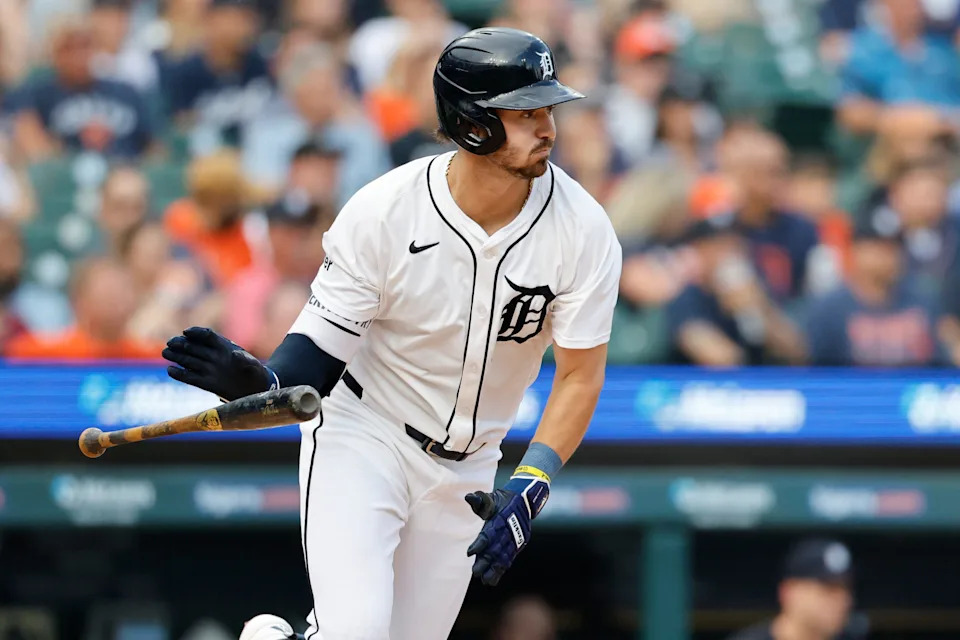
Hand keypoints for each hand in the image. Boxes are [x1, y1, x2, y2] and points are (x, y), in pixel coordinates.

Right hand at [162, 326, 277, 400]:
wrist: (257, 389)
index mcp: (225, 347)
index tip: (186, 332)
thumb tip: (235, 354)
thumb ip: (245, 360)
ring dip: (177, 356)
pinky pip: (191, 377)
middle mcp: (215, 357)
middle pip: (195, 347)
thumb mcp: (254, 366)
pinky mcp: (207, 383)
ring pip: (190, 360)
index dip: (197, 333)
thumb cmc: (256, 374)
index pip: (208, 336)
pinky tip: (171, 370)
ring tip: (165, 353)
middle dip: (182, 344)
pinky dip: (181, 373)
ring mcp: (210, 369)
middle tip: (170, 343)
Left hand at [464, 474, 549, 585]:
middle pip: (496, 549)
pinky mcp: (519, 544)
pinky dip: (502, 568)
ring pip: (504, 556)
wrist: (524, 500)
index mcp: (500, 519)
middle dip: (486, 561)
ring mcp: (515, 538)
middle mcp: (509, 531)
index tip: (470, 553)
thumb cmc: (503, 500)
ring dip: (495, 569)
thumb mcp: (491, 497)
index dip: (480, 544)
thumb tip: (469, 497)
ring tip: (486, 580)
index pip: (489, 534)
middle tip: (476, 572)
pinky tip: (495, 578)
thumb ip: (480, 499)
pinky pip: (510, 558)